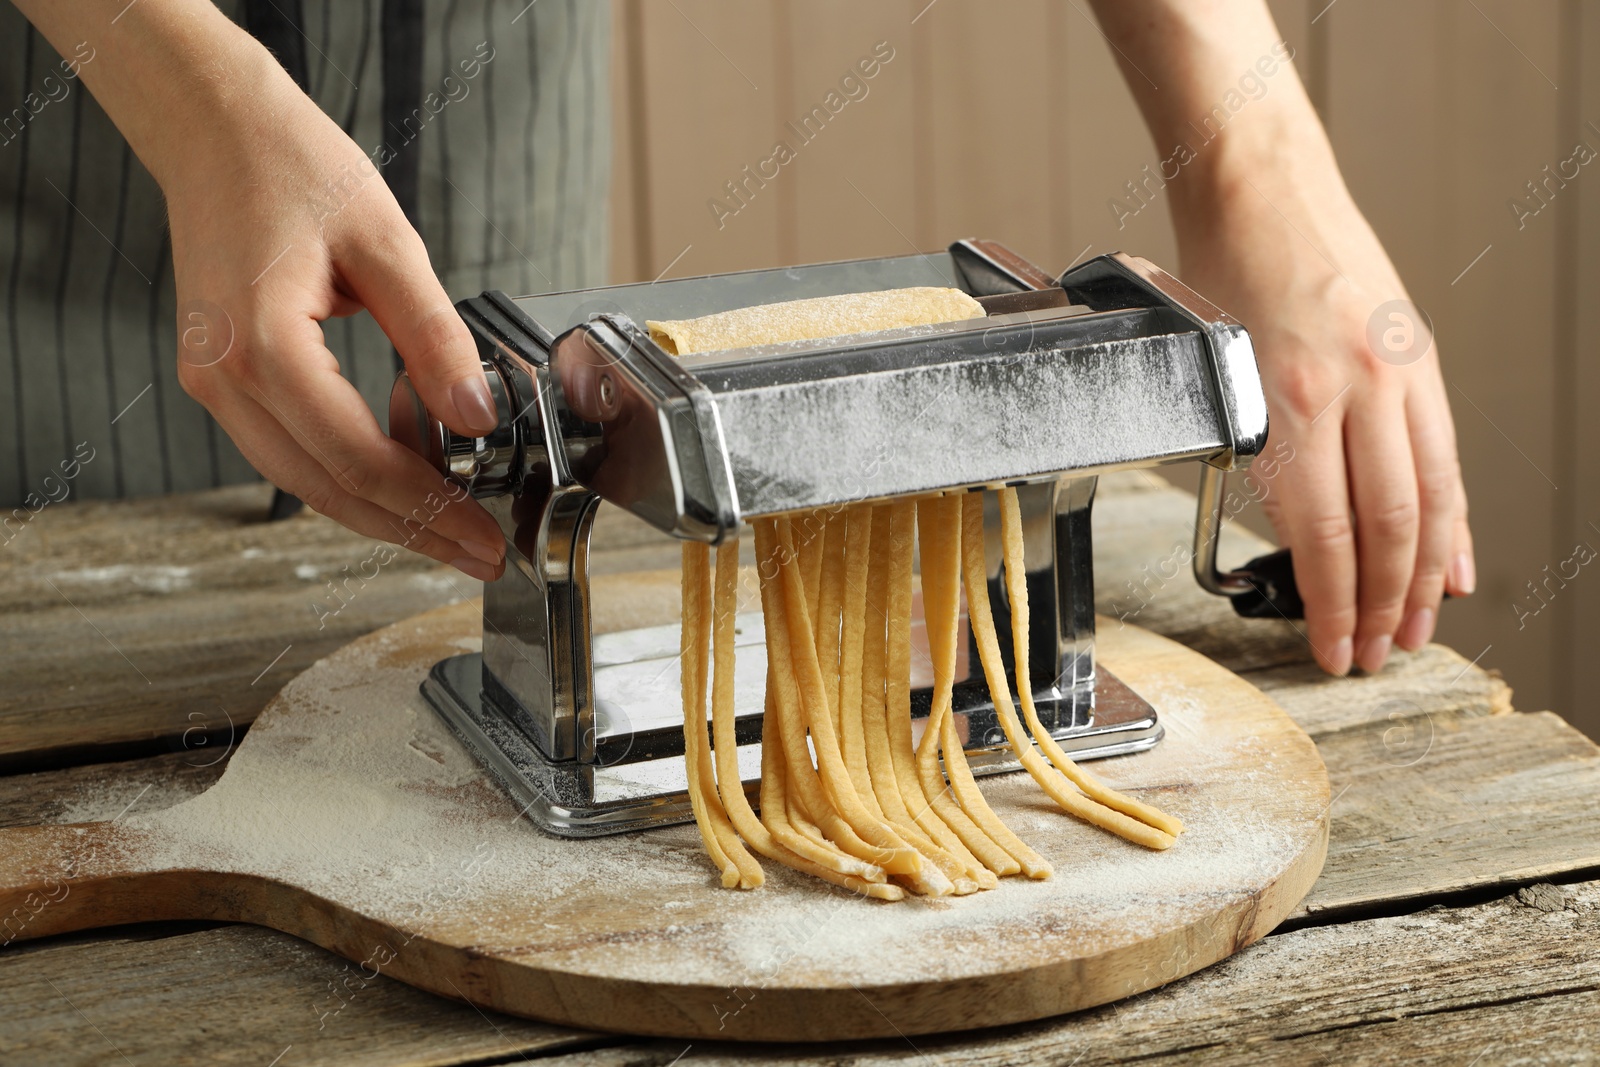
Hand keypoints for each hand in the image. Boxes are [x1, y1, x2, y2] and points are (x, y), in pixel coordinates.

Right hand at [160, 39, 505, 579]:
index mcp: (263, 347)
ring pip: (304, 481)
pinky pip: (290, 450)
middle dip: (410, 530)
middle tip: (479, 555)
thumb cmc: (293, 168)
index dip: (426, 509)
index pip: (356, 460)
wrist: (214, 129)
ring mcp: (213, 384)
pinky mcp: (221, 379)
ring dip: (380, 513)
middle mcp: (225, 379)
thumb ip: (435, 337)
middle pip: (327, 489)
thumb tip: (478, 418)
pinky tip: (404, 480)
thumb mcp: (388, 245)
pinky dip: (347, 475)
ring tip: (451, 529)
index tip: (483, 537)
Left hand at [1174, 171, 1473, 674]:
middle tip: (1374, 655)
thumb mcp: (1211, 372)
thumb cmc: (1217, 270)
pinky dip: (1451, 517)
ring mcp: (1397, 372)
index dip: (1331, 603)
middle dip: (1381, 605)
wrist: (1260, 186)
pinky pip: (1443, 455)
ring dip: (1424, 576)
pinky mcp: (1419, 358)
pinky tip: (1451, 563)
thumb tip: (1284, 530)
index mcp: (1290, 398)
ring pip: (1428, 498)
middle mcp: (1355, 388)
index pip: (1321, 533)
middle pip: (1385, 526)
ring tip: (1416, 630)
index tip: (1331, 648)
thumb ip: (1254, 451)